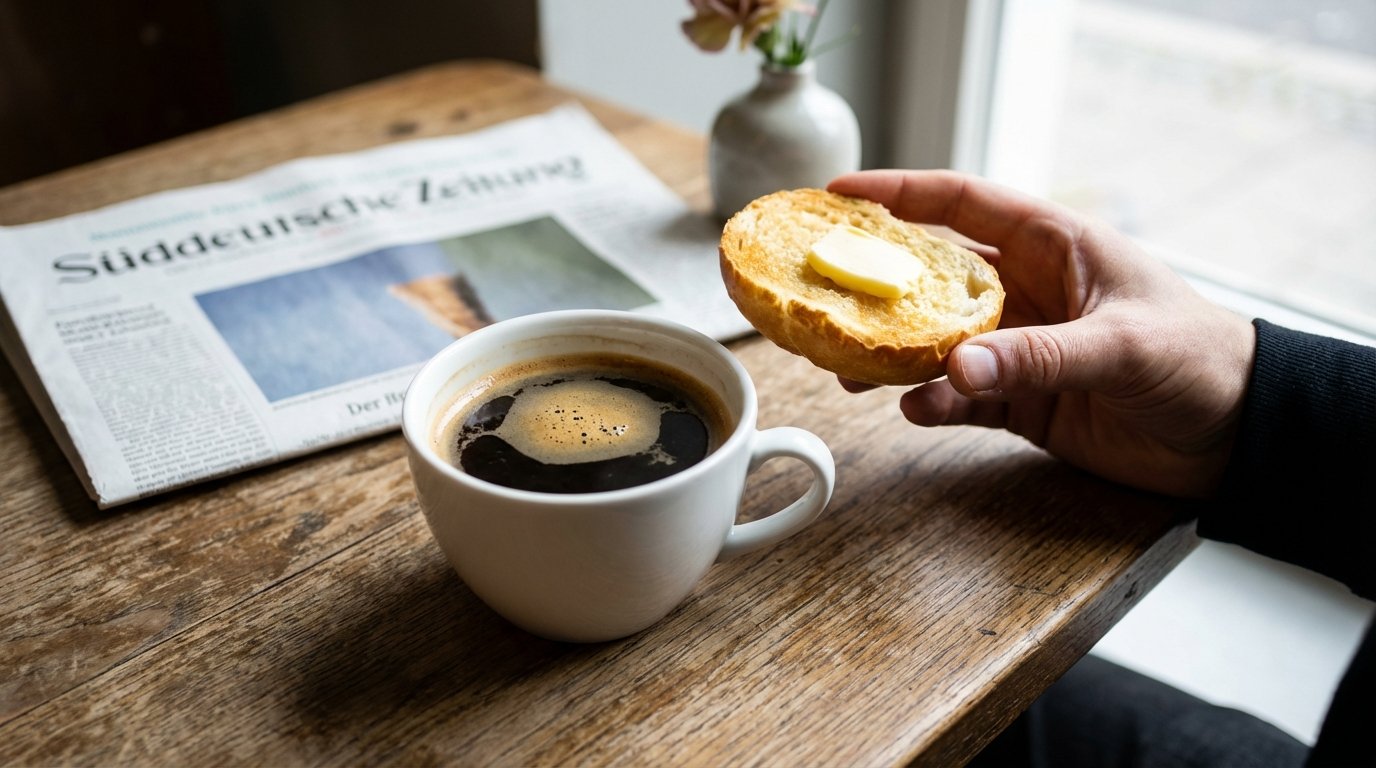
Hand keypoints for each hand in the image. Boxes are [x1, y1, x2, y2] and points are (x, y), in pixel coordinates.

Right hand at [827, 170, 1255, 498]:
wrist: (1237, 437)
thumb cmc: (1201, 360)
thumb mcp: (1123, 345)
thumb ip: (1038, 355)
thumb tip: (956, 368)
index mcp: (1054, 246)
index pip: (963, 204)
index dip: (899, 194)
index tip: (838, 193)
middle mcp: (1028, 291)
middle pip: (931, 278)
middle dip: (877, 288)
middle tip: (823, 297)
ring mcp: (1020, 347)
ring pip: (935, 343)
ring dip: (893, 358)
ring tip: (850, 373)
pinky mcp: (1023, 400)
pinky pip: (960, 398)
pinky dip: (933, 405)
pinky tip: (917, 411)